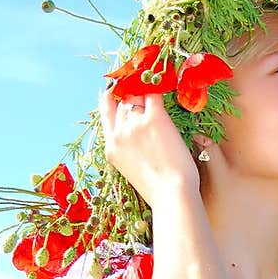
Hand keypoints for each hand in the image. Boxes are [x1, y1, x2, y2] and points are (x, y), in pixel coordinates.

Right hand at [98, 90, 203, 204]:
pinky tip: (165, 85)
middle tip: (146, 90)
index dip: (112, 98)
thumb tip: (139, 138)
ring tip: (157, 85)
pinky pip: (153, 94)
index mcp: (111, 148)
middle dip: (134, 96)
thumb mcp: (132, 170)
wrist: (171, 194)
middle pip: (123, 102)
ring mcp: (135, 123)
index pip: (106, 112)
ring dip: (146, 92)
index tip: (119, 91)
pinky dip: (158, 88)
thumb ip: (129, 150)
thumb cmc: (158, 189)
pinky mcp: (155, 118)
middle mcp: (119, 132)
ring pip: (137, 96)